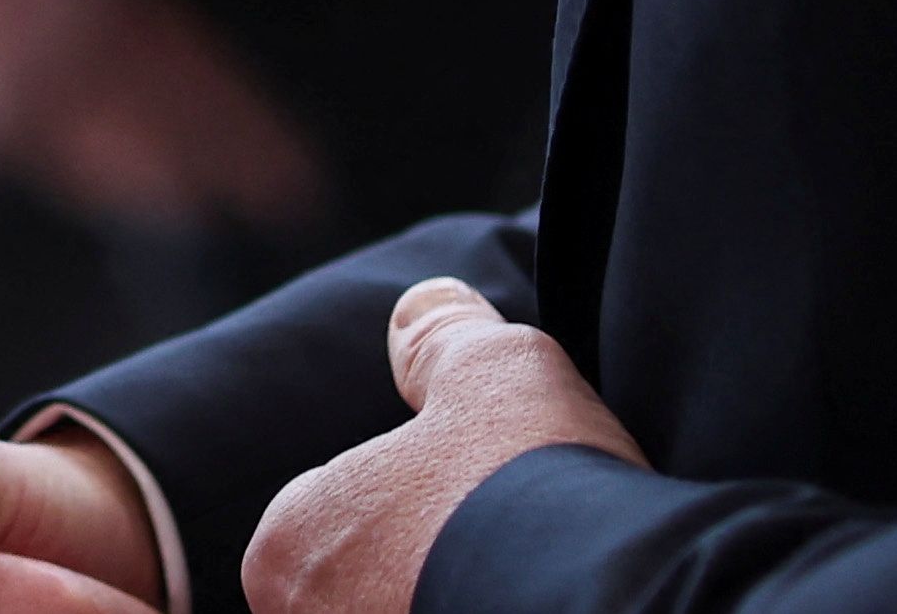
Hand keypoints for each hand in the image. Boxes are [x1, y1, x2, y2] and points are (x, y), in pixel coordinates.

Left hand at [241, 281, 638, 613]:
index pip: (329, 514)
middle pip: (360, 589)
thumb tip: (417, 312)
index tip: (469, 501)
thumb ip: (442, 340)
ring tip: (529, 593)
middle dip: (418, 573)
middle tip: (497, 556)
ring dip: (451, 601)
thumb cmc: (527, 481)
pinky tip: (545, 609)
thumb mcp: (492, 369)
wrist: (609, 601)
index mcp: (287, 546)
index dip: (410, 501)